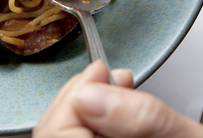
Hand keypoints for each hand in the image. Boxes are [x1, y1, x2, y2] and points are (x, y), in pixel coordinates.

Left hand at [33, 60, 202, 137]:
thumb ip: (144, 119)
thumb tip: (91, 93)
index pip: (57, 137)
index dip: (72, 98)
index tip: (98, 71)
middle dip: (79, 100)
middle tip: (106, 75)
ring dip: (89, 111)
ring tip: (117, 87)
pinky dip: (100, 129)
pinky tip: (120, 114)